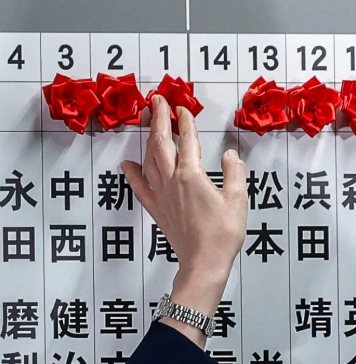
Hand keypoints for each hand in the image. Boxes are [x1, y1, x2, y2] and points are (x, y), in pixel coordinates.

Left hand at [122, 96, 247, 345]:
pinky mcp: (156, 209)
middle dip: (158, 120)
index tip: (180, 106)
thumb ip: (235, 172)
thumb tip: (229, 156)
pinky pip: (139, 187)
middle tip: (155, 101)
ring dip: (147, 138)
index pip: (186, 140)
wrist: (203, 262)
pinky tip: (126, 163)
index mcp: (192, 175)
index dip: (183, 121)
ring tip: (146, 121)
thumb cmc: (223, 234)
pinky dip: (132, 173)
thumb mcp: (238, 198)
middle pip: (161, 143)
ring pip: (149, 160)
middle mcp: (171, 181)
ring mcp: (160, 195)